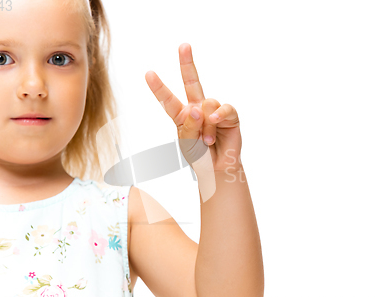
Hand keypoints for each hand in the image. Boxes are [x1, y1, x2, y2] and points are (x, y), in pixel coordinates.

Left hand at [145, 43, 241, 174]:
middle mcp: (198, 108)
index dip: (159, 87)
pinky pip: (224, 109)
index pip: (168, 100)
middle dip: (188, 63)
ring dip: (206, 126)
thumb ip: (189, 127)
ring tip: (207, 141)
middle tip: (184, 45)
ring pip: (207, 105)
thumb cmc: (199, 156)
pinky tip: (216, 121)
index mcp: (182, 115)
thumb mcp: (187, 144)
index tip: (148, 73)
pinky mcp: (229, 116)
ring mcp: (214, 110)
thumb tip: (197, 108)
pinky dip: (219, 115)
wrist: (217, 169)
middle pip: (192, 82)